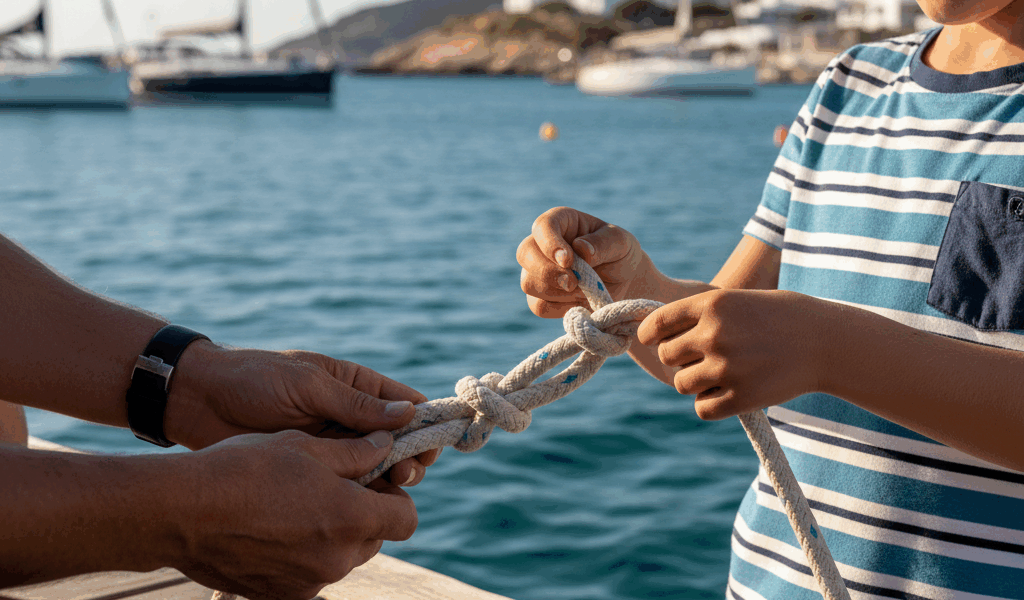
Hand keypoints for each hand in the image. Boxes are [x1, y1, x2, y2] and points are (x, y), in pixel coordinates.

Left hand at [164, 347, 438, 485]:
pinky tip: (361, 500)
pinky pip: (347, 483)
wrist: (199, 402)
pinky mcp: (314, 469)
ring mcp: (333, 445)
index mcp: (355, 385)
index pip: (405, 404)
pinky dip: (360, 493)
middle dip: (408, 457)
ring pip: (376, 466)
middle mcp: (351, 417)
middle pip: (397, 442)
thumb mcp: (307, 386)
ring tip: (385, 485)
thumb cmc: (253, 380)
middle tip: (403, 472)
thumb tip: (407, 412)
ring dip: (387, 477)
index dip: (425, 424)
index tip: (432, 444)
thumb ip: (355, 404)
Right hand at [175, 430, 415, 599]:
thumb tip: (386, 444)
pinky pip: (310, 574)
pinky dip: (305, 554)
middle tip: (332, 486)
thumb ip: (356, 451)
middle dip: (364, 514)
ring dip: (334, 534)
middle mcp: (337, 559)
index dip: (395, 496)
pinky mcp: (280, 595)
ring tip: (298, 504)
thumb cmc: (245, 468)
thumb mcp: (306, 446)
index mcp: (352, 518)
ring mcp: (308, 582)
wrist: (180, 512)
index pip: (406, 518)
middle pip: (375, 539)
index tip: (374, 481)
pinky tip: (275, 528)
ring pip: (343, 557)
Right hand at [517, 207, 652, 316]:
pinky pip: (539, 306)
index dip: (550, 243)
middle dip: (547, 272)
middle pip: (525, 254)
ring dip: (558, 292)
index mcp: (560, 222)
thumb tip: (580, 249)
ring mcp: (536, 271)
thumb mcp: (620, 243)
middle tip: (574, 283)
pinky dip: (561, 309)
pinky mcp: (540, 297)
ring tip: (585, 291)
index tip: (568, 260)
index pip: (542, 226)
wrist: (622, 281)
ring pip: (529, 283)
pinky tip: (579, 302)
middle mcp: (541, 244)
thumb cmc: (619, 254)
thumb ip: (603, 243)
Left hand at [637, 289, 830, 419]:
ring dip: (693, 382)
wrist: (827, 342)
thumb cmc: (781, 317)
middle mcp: (715, 334)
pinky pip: (702, 409)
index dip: (649, 335)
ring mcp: (727, 368)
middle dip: (678, 358)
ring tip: (719, 374)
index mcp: (712, 304)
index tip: (651, 341)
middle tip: (701, 357)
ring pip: (680, 384)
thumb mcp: (738, 301)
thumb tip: (655, 335)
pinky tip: (727, 393)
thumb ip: (700, 315)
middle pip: (666, 356)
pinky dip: (709, 404)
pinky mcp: (741, 398)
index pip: (657, 323)